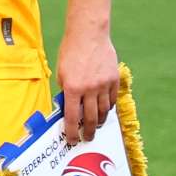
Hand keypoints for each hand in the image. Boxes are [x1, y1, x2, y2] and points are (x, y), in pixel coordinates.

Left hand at [55, 23, 118, 143]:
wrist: (89, 35)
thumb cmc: (71, 53)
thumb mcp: (62, 74)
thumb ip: (66, 91)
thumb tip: (69, 108)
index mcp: (72, 88)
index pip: (72, 117)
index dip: (71, 131)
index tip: (72, 139)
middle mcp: (89, 89)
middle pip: (91, 118)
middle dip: (88, 131)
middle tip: (87, 138)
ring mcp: (104, 85)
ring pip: (104, 111)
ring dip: (100, 121)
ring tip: (97, 126)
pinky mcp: (114, 79)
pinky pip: (112, 99)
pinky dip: (108, 108)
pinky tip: (105, 111)